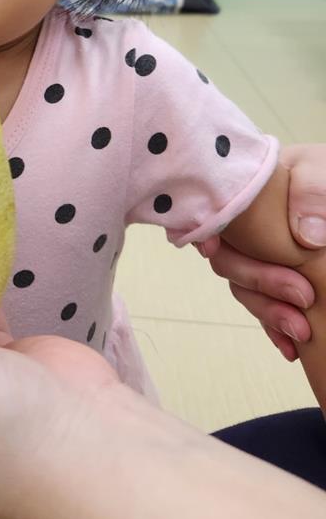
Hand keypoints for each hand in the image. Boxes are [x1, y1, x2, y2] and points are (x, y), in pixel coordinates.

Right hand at [202, 143, 325, 359]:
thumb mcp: (320, 173)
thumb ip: (311, 193)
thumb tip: (305, 235)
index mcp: (246, 194)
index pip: (210, 216)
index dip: (204, 235)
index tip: (210, 248)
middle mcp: (245, 225)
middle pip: (228, 258)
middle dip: (258, 282)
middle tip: (300, 295)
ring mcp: (260, 253)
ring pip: (244, 287)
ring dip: (268, 311)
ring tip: (301, 331)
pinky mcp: (278, 276)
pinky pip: (264, 305)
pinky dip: (274, 327)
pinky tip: (291, 346)